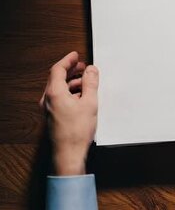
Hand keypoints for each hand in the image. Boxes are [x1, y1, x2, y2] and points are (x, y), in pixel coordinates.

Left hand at [40, 51, 98, 175]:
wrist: (69, 154)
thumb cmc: (77, 131)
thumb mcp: (90, 103)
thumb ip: (91, 83)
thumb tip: (91, 70)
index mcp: (54, 93)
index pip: (57, 70)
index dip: (68, 60)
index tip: (76, 55)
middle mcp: (48, 99)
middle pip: (56, 78)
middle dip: (70, 70)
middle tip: (83, 66)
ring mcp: (49, 108)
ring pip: (59, 89)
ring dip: (72, 82)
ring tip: (87, 81)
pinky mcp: (53, 116)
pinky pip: (60, 98)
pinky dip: (70, 92)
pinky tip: (83, 96)